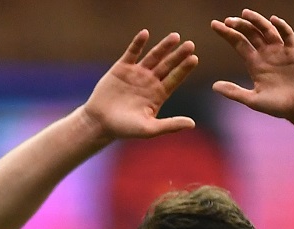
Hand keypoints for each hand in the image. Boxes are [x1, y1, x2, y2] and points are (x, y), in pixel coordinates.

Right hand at [79, 30, 198, 140]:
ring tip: (175, 37)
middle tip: (190, 45)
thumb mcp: (149, 129)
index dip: (184, 69)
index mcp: (158, 94)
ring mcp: (137, 73)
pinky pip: (132, 52)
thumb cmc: (124, 129)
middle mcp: (150, 81)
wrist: (99, 122)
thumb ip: (170, 125)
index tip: (194, 59)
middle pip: (167, 65)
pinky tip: (145, 33)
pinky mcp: (122, 67)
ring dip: (164, 46)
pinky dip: (138, 43)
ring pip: (153, 56)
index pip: (175, 78)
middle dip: (178, 55)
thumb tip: (192, 124)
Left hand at [211, 10, 293, 122]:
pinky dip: (281, 26)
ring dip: (257, 21)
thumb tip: (213, 86)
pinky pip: (288, 35)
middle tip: (228, 21)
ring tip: (245, 13)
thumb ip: (234, 92)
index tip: (214, 24)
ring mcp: (280, 51)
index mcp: (255, 64)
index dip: (227, 34)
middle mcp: (266, 54)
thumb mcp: (253, 100)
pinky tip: (273, 20)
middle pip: (251, 34)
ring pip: (267, 30)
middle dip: (239, 25)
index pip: (239, 43)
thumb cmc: (278, 106)